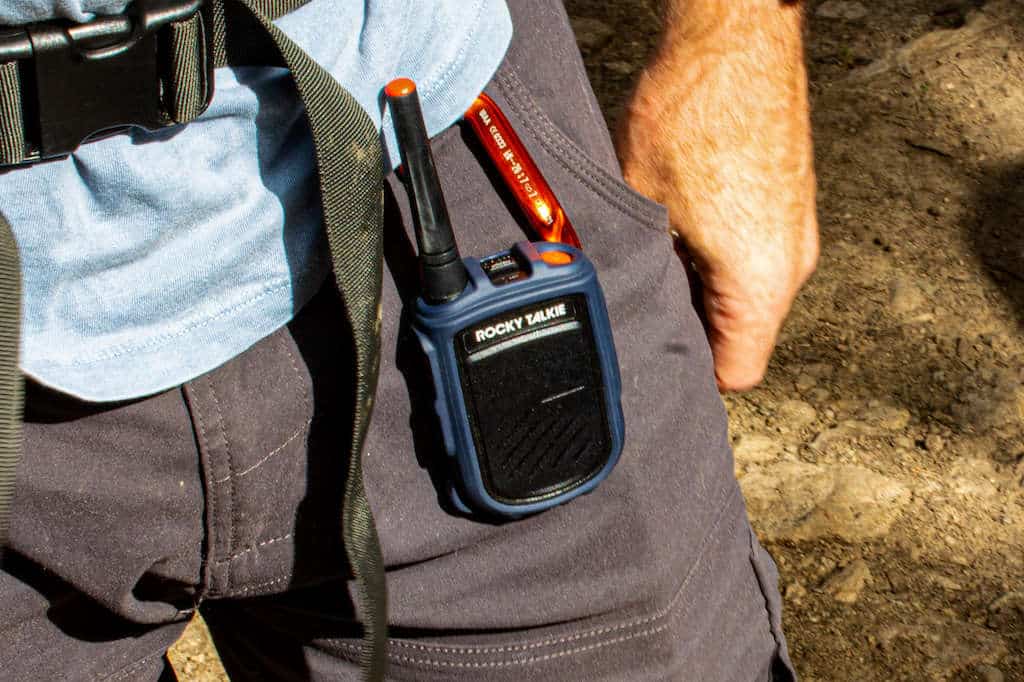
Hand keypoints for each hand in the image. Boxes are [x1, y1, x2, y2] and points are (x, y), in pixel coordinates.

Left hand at [615, 1, 817, 390]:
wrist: (735, 38)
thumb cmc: (692, 111)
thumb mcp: (639, 207)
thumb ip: (637, 271)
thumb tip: (615, 304)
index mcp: (760, 282)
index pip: (736, 373)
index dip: (691, 374)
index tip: (655, 358)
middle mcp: (791, 266)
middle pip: (741, 336)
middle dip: (689, 328)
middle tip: (640, 303)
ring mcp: (797, 234)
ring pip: (746, 297)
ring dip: (701, 289)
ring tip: (656, 256)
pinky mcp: (791, 206)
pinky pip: (755, 259)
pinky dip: (718, 258)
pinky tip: (680, 226)